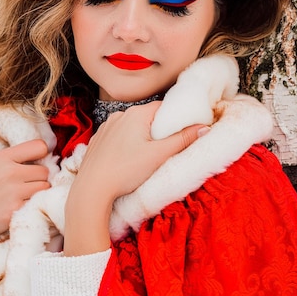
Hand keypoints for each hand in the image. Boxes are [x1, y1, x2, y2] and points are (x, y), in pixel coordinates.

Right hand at [0, 138, 50, 251]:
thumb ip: (2, 161)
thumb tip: (24, 157)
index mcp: (0, 158)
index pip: (38, 146)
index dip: (41, 154)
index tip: (38, 162)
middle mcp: (10, 172)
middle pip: (44, 171)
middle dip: (39, 179)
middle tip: (27, 187)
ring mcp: (14, 192)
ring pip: (45, 188)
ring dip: (38, 194)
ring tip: (23, 199)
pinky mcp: (16, 211)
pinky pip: (37, 204)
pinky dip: (32, 207)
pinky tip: (19, 209)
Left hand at [64, 101, 207, 255]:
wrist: (92, 189)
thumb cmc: (126, 171)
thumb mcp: (159, 156)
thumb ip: (183, 140)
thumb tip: (204, 128)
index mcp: (136, 114)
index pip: (163, 107)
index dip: (176, 117)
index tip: (184, 130)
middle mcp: (119, 115)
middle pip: (147, 117)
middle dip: (159, 129)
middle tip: (168, 147)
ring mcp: (106, 127)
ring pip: (132, 127)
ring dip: (142, 136)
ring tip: (147, 156)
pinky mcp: (98, 140)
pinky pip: (118, 136)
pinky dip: (126, 144)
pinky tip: (128, 159)